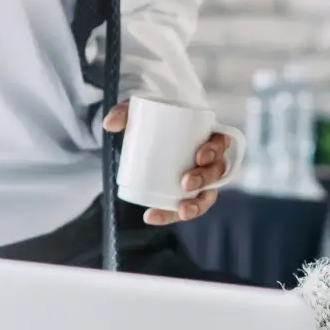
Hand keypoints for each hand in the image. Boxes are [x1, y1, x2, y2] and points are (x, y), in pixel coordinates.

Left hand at [102, 102, 227, 225]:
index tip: (199, 156)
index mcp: (206, 135)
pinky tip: (152, 217)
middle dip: (204, 180)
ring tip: (180, 210)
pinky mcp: (185, 193)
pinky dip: (170, 214)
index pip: (221, 142)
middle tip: (186, 183)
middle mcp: (209, 159)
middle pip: (216, 172)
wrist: (146, 133)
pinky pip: (185, 206)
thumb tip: (109, 124)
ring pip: (207, 195)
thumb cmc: (152, 121)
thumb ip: (124, 112)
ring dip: (195, 206)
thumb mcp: (139, 112)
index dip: (214, 151)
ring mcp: (200, 179)